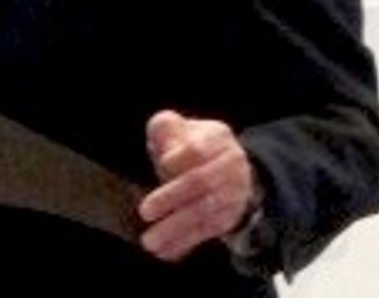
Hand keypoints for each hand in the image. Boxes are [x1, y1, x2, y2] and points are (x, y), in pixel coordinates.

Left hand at [138, 109, 255, 261]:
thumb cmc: (191, 144)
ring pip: (204, 213)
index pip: (199, 149)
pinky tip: (165, 251)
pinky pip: (207, 233)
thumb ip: (165, 128)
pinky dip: (184, 243)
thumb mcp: (177, 127)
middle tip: (145, 211)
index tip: (163, 164)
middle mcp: (230, 166)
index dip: (181, 157)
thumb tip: (166, 152)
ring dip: (175, 229)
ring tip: (150, 241)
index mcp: (217, 137)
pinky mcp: (229, 218)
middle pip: (201, 182)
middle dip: (172, 198)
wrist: (228, 165)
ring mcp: (233, 194)